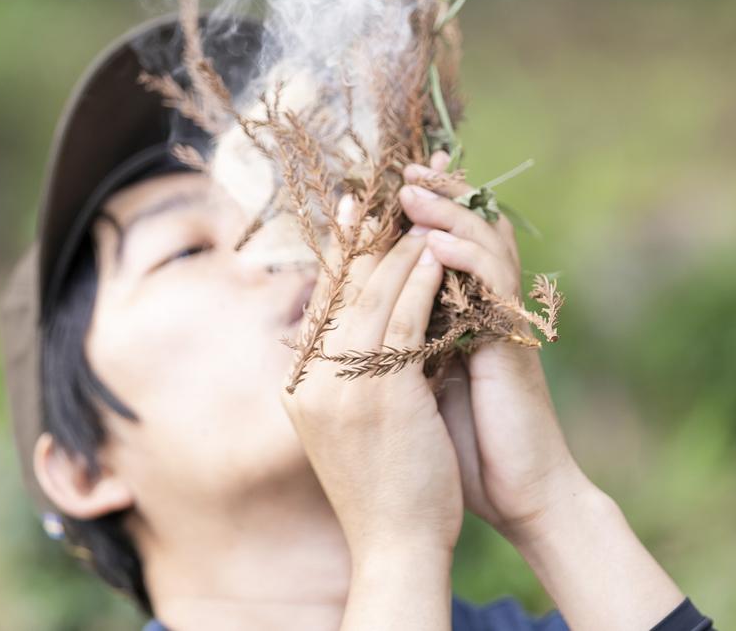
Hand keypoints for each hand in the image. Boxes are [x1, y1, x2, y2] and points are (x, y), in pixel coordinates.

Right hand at [280, 196, 463, 565]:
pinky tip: (434, 255)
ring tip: (420, 212)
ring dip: (397, 248)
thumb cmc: (385, 486)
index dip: (338, 248)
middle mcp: (310, 379)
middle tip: (387, 189)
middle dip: (365, 233)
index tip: (354, 206)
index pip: (319, 299)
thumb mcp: (351, 423)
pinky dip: (417, 282)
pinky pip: (398, 321)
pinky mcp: (378, 395)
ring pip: (368, 295)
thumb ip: (350, 372)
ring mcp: (340, 386)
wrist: (397, 547)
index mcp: (300, 384)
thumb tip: (364, 324)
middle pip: (337, 286)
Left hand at [399, 154, 590, 546]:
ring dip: (447, 212)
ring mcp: (500, 322)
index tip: (375, 190)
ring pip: (481, 245)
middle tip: (402, 168)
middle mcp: (481, 310)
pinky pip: (493, 285)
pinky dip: (467, 257)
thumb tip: (341, 326)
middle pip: (464, 231)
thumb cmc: (463, 447)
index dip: (411, 216)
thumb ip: (393, 349)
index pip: (434, 249)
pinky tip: (436, 241)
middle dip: (434, 196)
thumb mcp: (414, 389)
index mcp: (455, 317)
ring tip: (412, 189)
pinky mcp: (511, 341)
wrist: (519, 496)